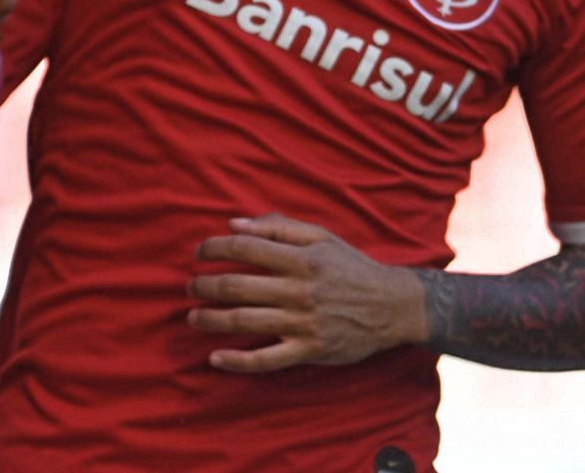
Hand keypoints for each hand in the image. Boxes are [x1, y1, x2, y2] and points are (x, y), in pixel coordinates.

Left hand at [187, 214, 428, 372]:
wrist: (393, 306)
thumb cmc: (351, 267)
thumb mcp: (321, 236)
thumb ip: (278, 225)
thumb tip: (232, 222)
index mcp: (301, 258)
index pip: (245, 247)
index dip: (214, 248)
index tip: (199, 253)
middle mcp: (299, 290)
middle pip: (237, 286)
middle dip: (205, 286)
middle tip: (191, 287)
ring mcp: (303, 323)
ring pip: (245, 321)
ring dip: (211, 319)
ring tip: (193, 317)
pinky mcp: (309, 350)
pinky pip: (266, 360)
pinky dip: (238, 361)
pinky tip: (215, 358)